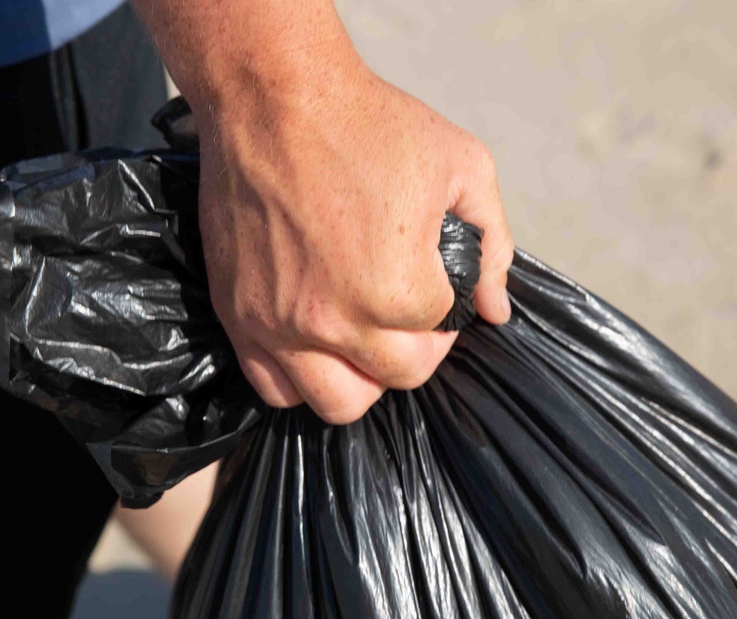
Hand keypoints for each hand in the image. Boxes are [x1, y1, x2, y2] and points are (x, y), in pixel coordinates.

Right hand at [194, 50, 512, 423]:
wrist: (273, 98)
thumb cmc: (368, 124)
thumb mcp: (463, 165)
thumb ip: (493, 245)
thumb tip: (496, 308)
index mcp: (399, 290)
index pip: (440, 335)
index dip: (447, 311)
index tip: (437, 284)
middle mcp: (338, 321)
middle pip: (399, 376)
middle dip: (416, 347)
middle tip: (408, 312)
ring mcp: (281, 326)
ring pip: (338, 403)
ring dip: (364, 378)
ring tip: (363, 338)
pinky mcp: (240, 317)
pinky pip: (274, 387)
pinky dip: (302, 378)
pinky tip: (315, 342)